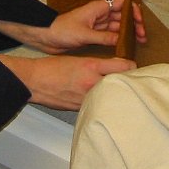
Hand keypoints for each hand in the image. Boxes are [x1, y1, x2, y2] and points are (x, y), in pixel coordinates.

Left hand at [0, 0, 146, 54]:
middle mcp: (100, 14)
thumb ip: (104, 37)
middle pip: (123, 16)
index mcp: (99, 7)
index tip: (139, 23)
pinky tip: (125, 48)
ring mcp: (98, 25)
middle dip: (134, 25)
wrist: (46, 37)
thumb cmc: (62, 30)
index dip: (133, 10)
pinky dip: (119, 40)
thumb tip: (122, 41)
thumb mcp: (84, 34)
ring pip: (118, 26)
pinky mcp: (94, 35)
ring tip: (138, 45)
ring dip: (128, 34)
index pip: (122, 2)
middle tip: (143, 38)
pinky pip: (111, 36)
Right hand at [0, 54, 135, 109]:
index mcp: (91, 66)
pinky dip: (101, 104)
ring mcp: (86, 98)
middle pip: (121, 84)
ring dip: (115, 95)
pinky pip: (97, 106)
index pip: (123, 67)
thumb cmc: (54, 68)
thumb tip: (117, 69)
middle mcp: (91, 83)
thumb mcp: (79, 59)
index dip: (131, 67)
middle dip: (127, 83)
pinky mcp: (80, 109)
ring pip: (110, 97)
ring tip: (118, 93)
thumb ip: (99, 65)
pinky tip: (102, 102)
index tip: (133, 68)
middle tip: (131, 82)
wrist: (35, 81)